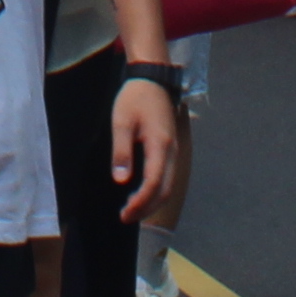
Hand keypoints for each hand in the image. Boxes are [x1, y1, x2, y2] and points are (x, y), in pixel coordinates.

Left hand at [110, 80, 187, 225]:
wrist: (152, 79)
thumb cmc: (134, 99)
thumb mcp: (121, 122)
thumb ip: (121, 152)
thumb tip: (121, 180)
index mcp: (160, 146)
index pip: (153, 183)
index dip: (140, 202)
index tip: (125, 214)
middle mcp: (172, 152)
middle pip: (164, 190)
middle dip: (146, 208)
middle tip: (126, 218)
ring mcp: (174, 151)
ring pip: (168, 185)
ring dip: (152, 201)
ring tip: (132, 210)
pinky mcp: (171, 148)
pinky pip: (167, 176)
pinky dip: (156, 190)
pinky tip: (141, 193)